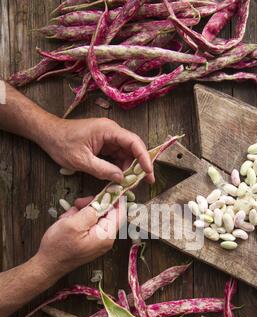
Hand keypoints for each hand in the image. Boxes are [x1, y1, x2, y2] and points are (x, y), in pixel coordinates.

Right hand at [36, 196, 125, 276]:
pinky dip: (78, 221)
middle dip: (92, 206)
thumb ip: (91, 211)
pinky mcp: (90, 241)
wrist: (48, 265)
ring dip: (82, 213)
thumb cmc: (59, 246)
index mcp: (106, 235)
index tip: (106, 188)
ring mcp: (98, 240)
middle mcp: (106, 238)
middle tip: (77, 204)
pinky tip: (67, 223)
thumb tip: (104, 201)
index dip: (115, 198)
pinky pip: (88, 225)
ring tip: (68, 218)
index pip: (120, 212)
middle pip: (106, 213)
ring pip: (95, 217)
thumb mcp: (74, 224)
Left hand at [40, 117, 154, 183]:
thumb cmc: (62, 143)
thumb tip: (121, 179)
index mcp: (108, 131)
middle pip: (133, 149)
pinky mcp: (104, 145)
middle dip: (140, 165)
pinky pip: (117, 157)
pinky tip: (119, 179)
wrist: (48, 134)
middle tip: (144, 182)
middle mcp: (112, 132)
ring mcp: (108, 139)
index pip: (133, 142)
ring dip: (129, 169)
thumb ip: (102, 170)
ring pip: (126, 154)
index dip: (144, 158)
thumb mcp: (81, 160)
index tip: (149, 172)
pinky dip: (119, 168)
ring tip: (128, 184)